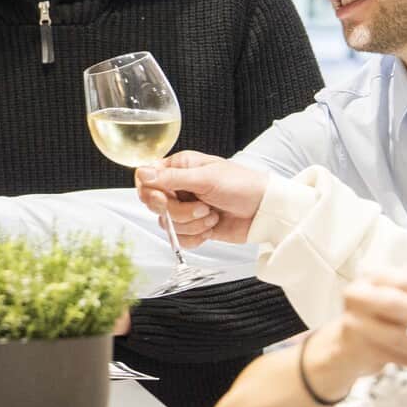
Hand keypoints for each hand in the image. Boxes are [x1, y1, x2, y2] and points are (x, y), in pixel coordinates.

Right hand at [137, 152, 266, 244]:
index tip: (165, 198)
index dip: (151, 192)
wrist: (264, 211)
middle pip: (155, 205)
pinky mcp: (195, 227)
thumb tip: (141, 173)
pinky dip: (196, 237)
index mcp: (179, 168)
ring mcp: (186, 208)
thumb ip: (172, 178)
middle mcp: (179, 187)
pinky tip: (211, 228)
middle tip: (201, 206)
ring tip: (212, 215)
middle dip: (179, 211)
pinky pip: (180, 238)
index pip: (146, 179)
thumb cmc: (242, 185)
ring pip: (168, 224)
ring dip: (192, 224)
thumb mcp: (206, 178)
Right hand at [328, 269, 406, 383]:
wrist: (345, 347)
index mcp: (370, 279)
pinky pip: (395, 357)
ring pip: (396, 336)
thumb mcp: (391, 292)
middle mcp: (357, 297)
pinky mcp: (357, 350)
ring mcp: (354, 324)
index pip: (401, 280)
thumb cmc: (374, 316)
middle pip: (393, 302)